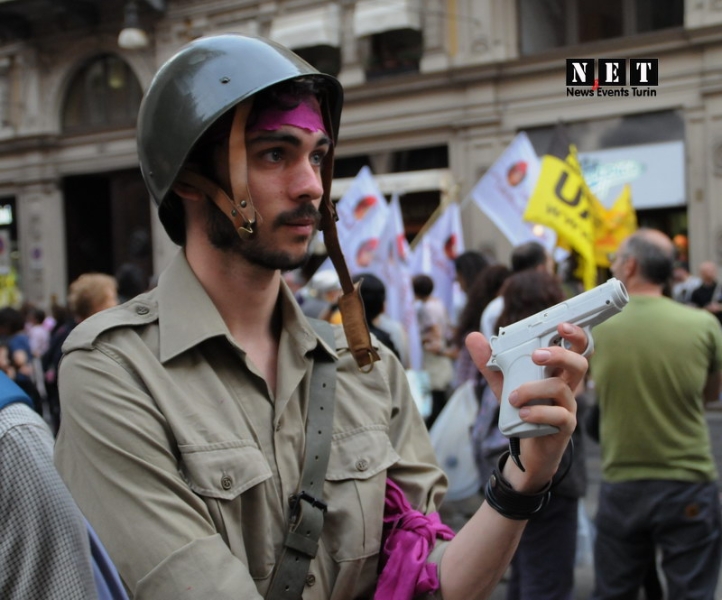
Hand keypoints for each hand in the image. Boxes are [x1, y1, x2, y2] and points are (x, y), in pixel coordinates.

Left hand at [465, 323, 587, 490]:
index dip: (575, 334)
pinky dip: (539, 413)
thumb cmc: (522, 408)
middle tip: (535, 356)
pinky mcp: (565, 426)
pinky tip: (522, 413)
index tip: (561, 325)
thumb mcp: (503, 383)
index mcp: (557, 371)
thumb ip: (490, 362)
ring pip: (563, 389)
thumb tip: (473, 336)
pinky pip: (560, 416)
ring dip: (535, 389)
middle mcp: (568, 386)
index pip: (576, 348)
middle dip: (560, 355)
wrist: (526, 446)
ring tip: (514, 397)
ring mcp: (568, 406)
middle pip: (580, 364)